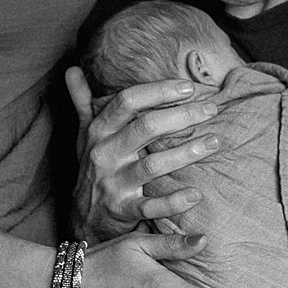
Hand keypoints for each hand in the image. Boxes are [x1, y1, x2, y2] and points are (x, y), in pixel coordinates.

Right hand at [66, 70, 223, 237]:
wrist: (83, 218)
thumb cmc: (93, 168)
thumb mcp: (83, 134)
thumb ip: (82, 102)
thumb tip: (72, 69)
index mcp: (99, 131)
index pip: (128, 102)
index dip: (158, 91)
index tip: (189, 86)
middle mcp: (104, 154)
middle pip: (145, 128)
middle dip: (181, 116)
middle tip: (212, 109)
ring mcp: (113, 183)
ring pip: (152, 165)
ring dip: (186, 153)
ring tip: (214, 141)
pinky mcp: (122, 210)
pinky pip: (150, 206)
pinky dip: (173, 202)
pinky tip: (196, 194)